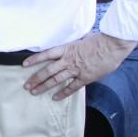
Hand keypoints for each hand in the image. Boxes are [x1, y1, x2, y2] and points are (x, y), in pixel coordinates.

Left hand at [23, 32, 137, 100]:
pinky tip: (55, 98)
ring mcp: (76, 70)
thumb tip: (78, 38)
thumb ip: (76, 42)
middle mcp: (68, 60)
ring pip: (56, 80)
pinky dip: (63, 93)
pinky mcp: (85, 78)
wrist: (113, 46)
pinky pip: (72, 87)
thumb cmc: (100, 40)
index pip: (46, 54)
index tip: (24, 64)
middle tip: (26, 85)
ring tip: (34, 92)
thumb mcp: (83, 38)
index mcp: (66, 49)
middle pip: (48, 70)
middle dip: (35, 78)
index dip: (34, 59)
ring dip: (44, 86)